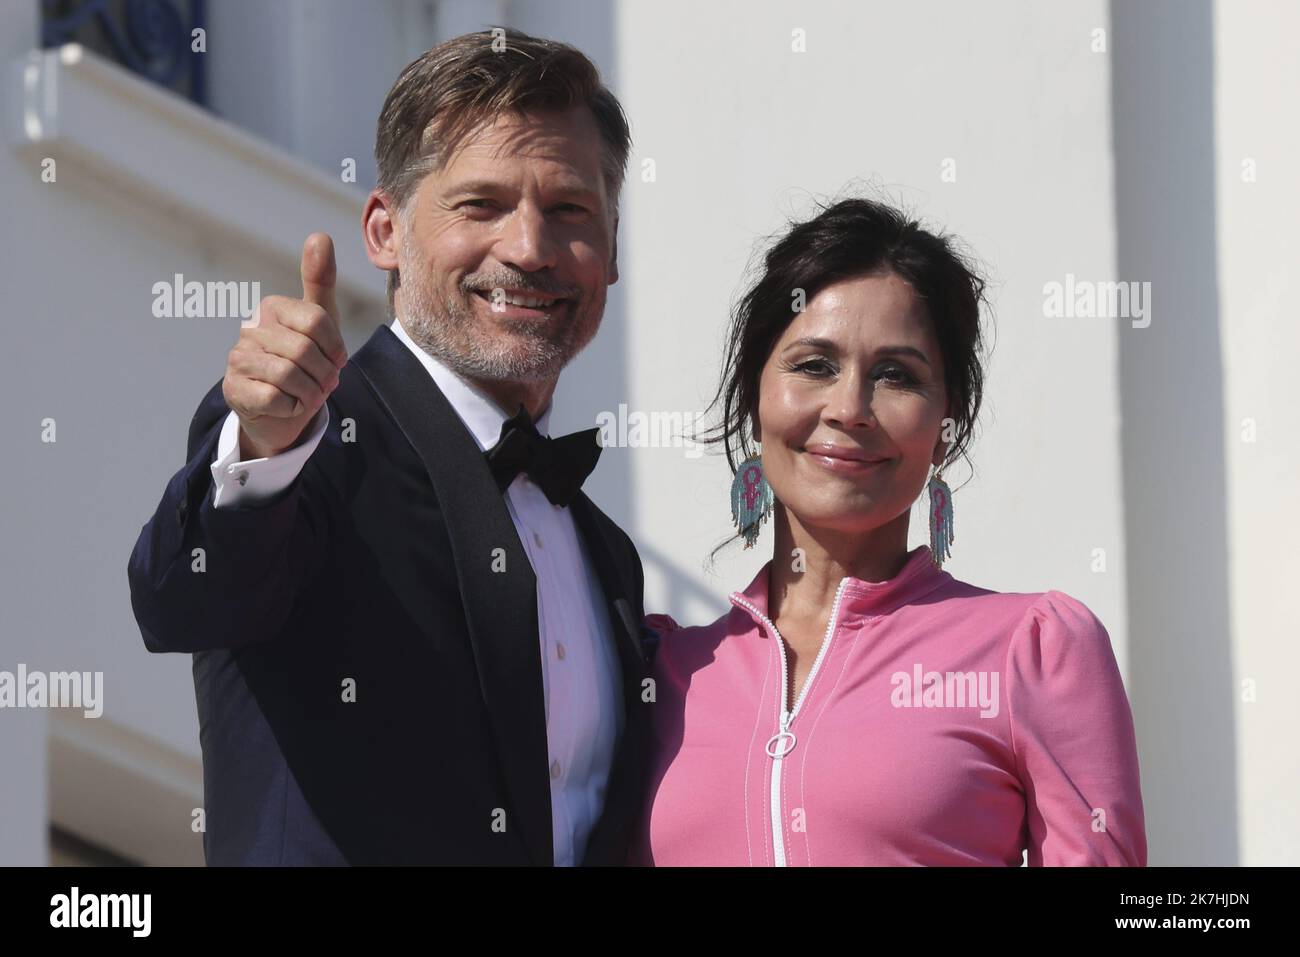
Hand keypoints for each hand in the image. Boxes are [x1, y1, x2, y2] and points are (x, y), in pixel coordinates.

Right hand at [222, 233, 348, 458]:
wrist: (283, 408)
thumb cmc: (306, 360)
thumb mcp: (321, 321)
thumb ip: (321, 281)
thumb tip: (320, 235)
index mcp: (272, 307)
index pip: (317, 321)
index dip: (335, 347)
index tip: (336, 360)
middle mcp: (250, 328)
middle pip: (304, 350)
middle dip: (324, 374)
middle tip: (325, 383)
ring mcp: (237, 358)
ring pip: (289, 375)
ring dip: (310, 393)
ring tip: (310, 394)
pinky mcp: (233, 389)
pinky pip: (274, 398)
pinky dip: (292, 407)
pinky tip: (288, 404)